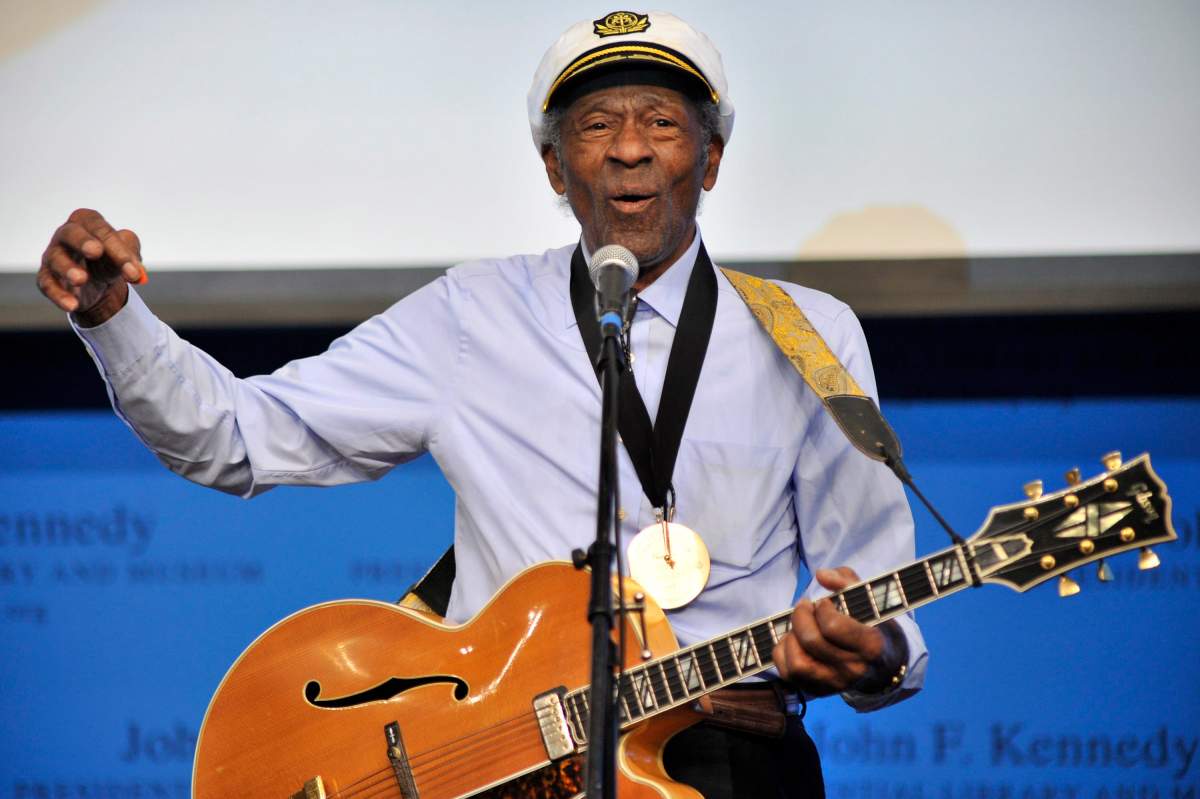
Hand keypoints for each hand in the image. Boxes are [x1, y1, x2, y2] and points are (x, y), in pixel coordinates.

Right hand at [37, 208, 145, 325]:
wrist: (98, 284)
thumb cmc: (110, 259)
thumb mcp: (126, 252)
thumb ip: (132, 253)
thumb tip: (135, 269)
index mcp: (87, 221)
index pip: (100, 228)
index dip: (117, 248)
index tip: (134, 272)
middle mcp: (66, 234)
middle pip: (70, 233)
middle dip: (83, 241)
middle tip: (96, 251)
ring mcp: (53, 255)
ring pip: (56, 258)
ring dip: (68, 269)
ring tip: (81, 279)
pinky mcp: (46, 277)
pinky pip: (48, 284)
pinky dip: (59, 295)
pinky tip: (72, 305)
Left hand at [772, 566, 907, 695]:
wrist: (882, 667)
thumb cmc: (871, 625)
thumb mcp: (868, 600)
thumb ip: (847, 580)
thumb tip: (821, 575)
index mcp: (870, 646)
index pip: (833, 627)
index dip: (822, 609)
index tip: (824, 602)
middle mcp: (852, 670)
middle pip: (811, 641)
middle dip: (801, 616)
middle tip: (805, 606)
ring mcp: (834, 685)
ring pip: (797, 664)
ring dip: (790, 638)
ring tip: (799, 626)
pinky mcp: (817, 691)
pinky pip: (787, 674)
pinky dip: (783, 653)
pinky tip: (793, 640)